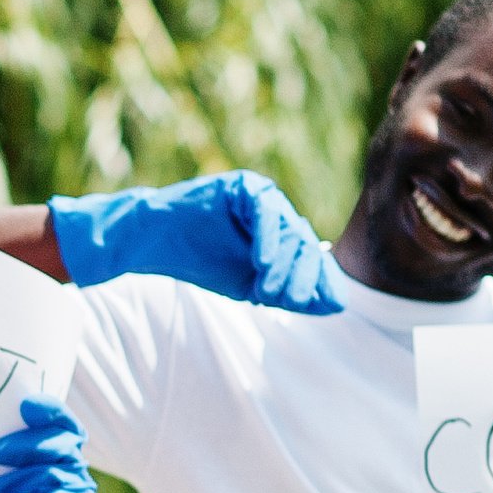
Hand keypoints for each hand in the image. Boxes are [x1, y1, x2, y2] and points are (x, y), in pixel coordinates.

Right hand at [48, 171, 340, 313]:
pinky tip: (260, 263)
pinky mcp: (243, 186)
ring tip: (268, 290)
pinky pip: (265, 211)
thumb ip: (291, 294)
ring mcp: (261, 195)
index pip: (310, 255)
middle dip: (304, 275)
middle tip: (293, 301)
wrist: (154, 243)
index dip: (323, 279)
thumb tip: (338, 306)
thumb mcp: (250, 286)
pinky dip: (265, 238)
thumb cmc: (199, 263)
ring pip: (288, 229)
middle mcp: (276, 210)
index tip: (331, 305)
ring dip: (282, 263)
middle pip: (304, 242)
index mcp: (280, 232)